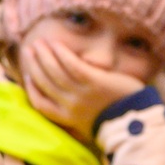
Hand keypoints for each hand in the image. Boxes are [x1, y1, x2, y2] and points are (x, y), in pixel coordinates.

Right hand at [20, 36, 144, 136]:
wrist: (136, 121)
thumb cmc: (115, 120)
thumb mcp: (88, 121)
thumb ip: (74, 111)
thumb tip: (64, 97)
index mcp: (67, 118)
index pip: (39, 103)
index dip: (31, 87)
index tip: (27, 74)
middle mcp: (70, 107)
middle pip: (44, 82)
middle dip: (33, 64)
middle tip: (29, 49)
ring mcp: (81, 94)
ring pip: (54, 71)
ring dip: (44, 55)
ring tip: (39, 42)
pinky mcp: (94, 82)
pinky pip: (72, 65)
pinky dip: (62, 54)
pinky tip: (56, 44)